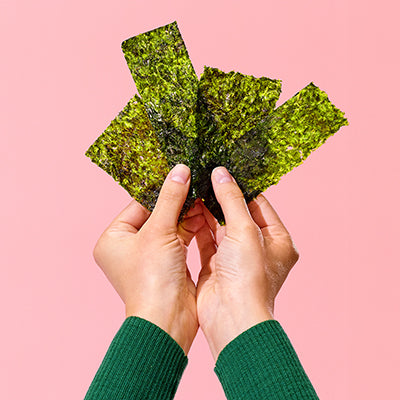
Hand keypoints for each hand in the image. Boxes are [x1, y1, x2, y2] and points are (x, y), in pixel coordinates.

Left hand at [92, 164, 204, 354]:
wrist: (167, 319)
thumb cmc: (152, 280)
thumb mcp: (159, 231)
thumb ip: (170, 199)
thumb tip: (180, 170)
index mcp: (114, 239)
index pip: (139, 205)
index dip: (160, 191)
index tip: (180, 174)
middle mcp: (128, 248)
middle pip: (156, 215)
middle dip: (177, 203)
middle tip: (196, 185)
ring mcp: (148, 257)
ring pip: (170, 227)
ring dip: (187, 215)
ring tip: (204, 198)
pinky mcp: (167, 264)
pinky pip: (179, 239)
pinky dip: (192, 229)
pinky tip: (205, 216)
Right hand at [195, 167, 299, 359]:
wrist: (231, 317)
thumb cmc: (248, 278)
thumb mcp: (244, 230)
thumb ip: (232, 200)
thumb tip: (221, 173)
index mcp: (278, 241)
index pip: (260, 205)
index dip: (242, 188)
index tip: (224, 172)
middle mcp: (258, 249)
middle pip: (238, 215)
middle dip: (221, 199)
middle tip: (204, 178)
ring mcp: (236, 258)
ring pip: (221, 227)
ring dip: (208, 212)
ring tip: (194, 190)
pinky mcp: (216, 266)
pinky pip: (206, 241)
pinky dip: (198, 227)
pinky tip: (188, 211)